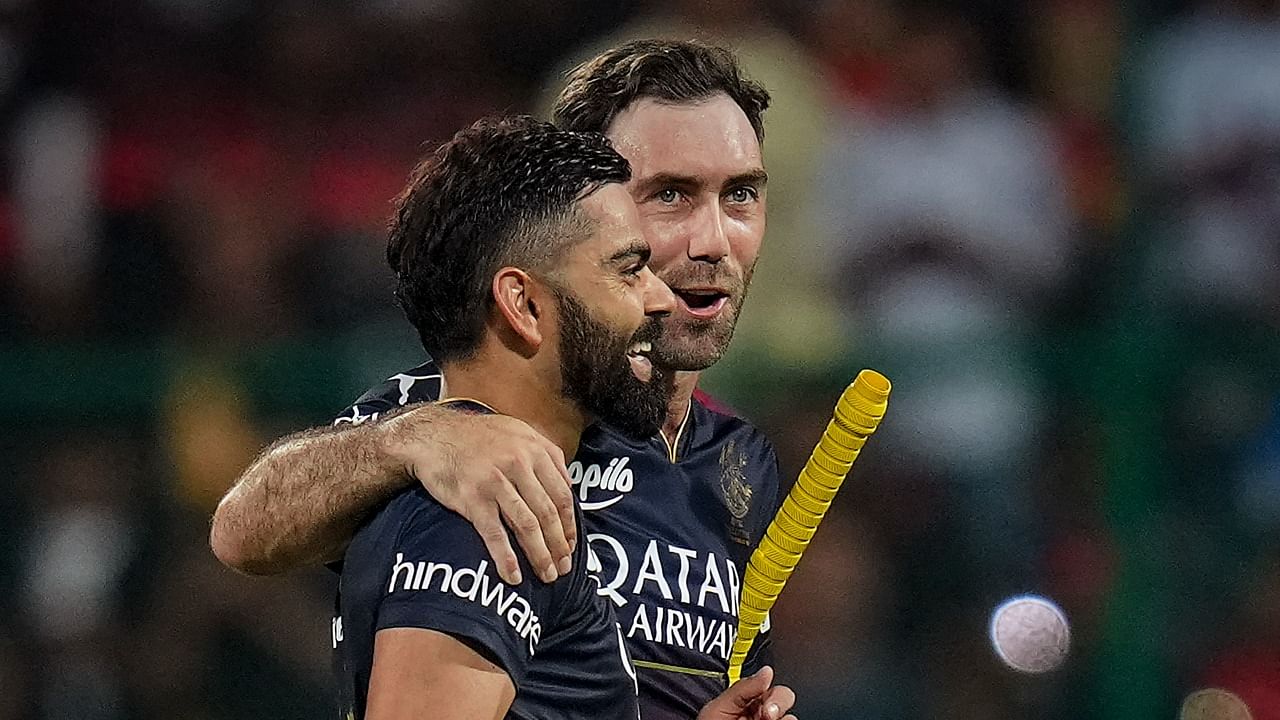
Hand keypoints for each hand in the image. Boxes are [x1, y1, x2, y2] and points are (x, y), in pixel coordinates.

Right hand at [378, 405, 574, 584]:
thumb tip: (567, 484)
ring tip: (546, 574)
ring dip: (540, 555)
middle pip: (547, 513)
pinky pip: (495, 534)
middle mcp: (519, 465)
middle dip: (559, 545)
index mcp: (534, 450)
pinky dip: (506, 558)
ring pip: (527, 525)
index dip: (569, 524)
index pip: (561, 494)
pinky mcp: (473, 498)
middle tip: (563, 567)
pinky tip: (514, 576)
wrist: (433, 436)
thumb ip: (544, 454)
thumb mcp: (518, 431)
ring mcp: (496, 482)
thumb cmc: (476, 436)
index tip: (571, 545)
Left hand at [697, 666, 796, 719]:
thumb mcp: (718, 708)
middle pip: (785, 699)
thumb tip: (766, 672)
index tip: (764, 702)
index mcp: (747, 703)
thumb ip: (743, 688)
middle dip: (779, 704)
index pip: (770, 688)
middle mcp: (761, 716)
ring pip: (791, 719)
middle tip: (768, 716)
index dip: (771, 692)